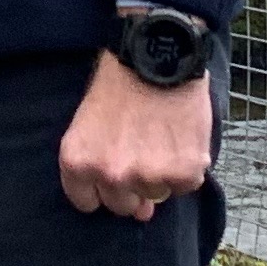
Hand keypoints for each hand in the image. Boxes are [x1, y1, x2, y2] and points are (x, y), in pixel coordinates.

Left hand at [59, 50, 212, 221]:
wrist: (158, 54)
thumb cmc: (120, 82)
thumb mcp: (89, 122)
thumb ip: (100, 168)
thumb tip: (141, 211)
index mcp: (78, 164)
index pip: (88, 203)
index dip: (102, 186)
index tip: (113, 168)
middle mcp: (110, 175)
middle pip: (123, 205)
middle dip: (132, 184)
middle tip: (141, 149)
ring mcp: (148, 176)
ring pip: (157, 194)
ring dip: (162, 173)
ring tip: (161, 136)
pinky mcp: (183, 172)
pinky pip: (186, 185)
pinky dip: (188, 166)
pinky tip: (180, 137)